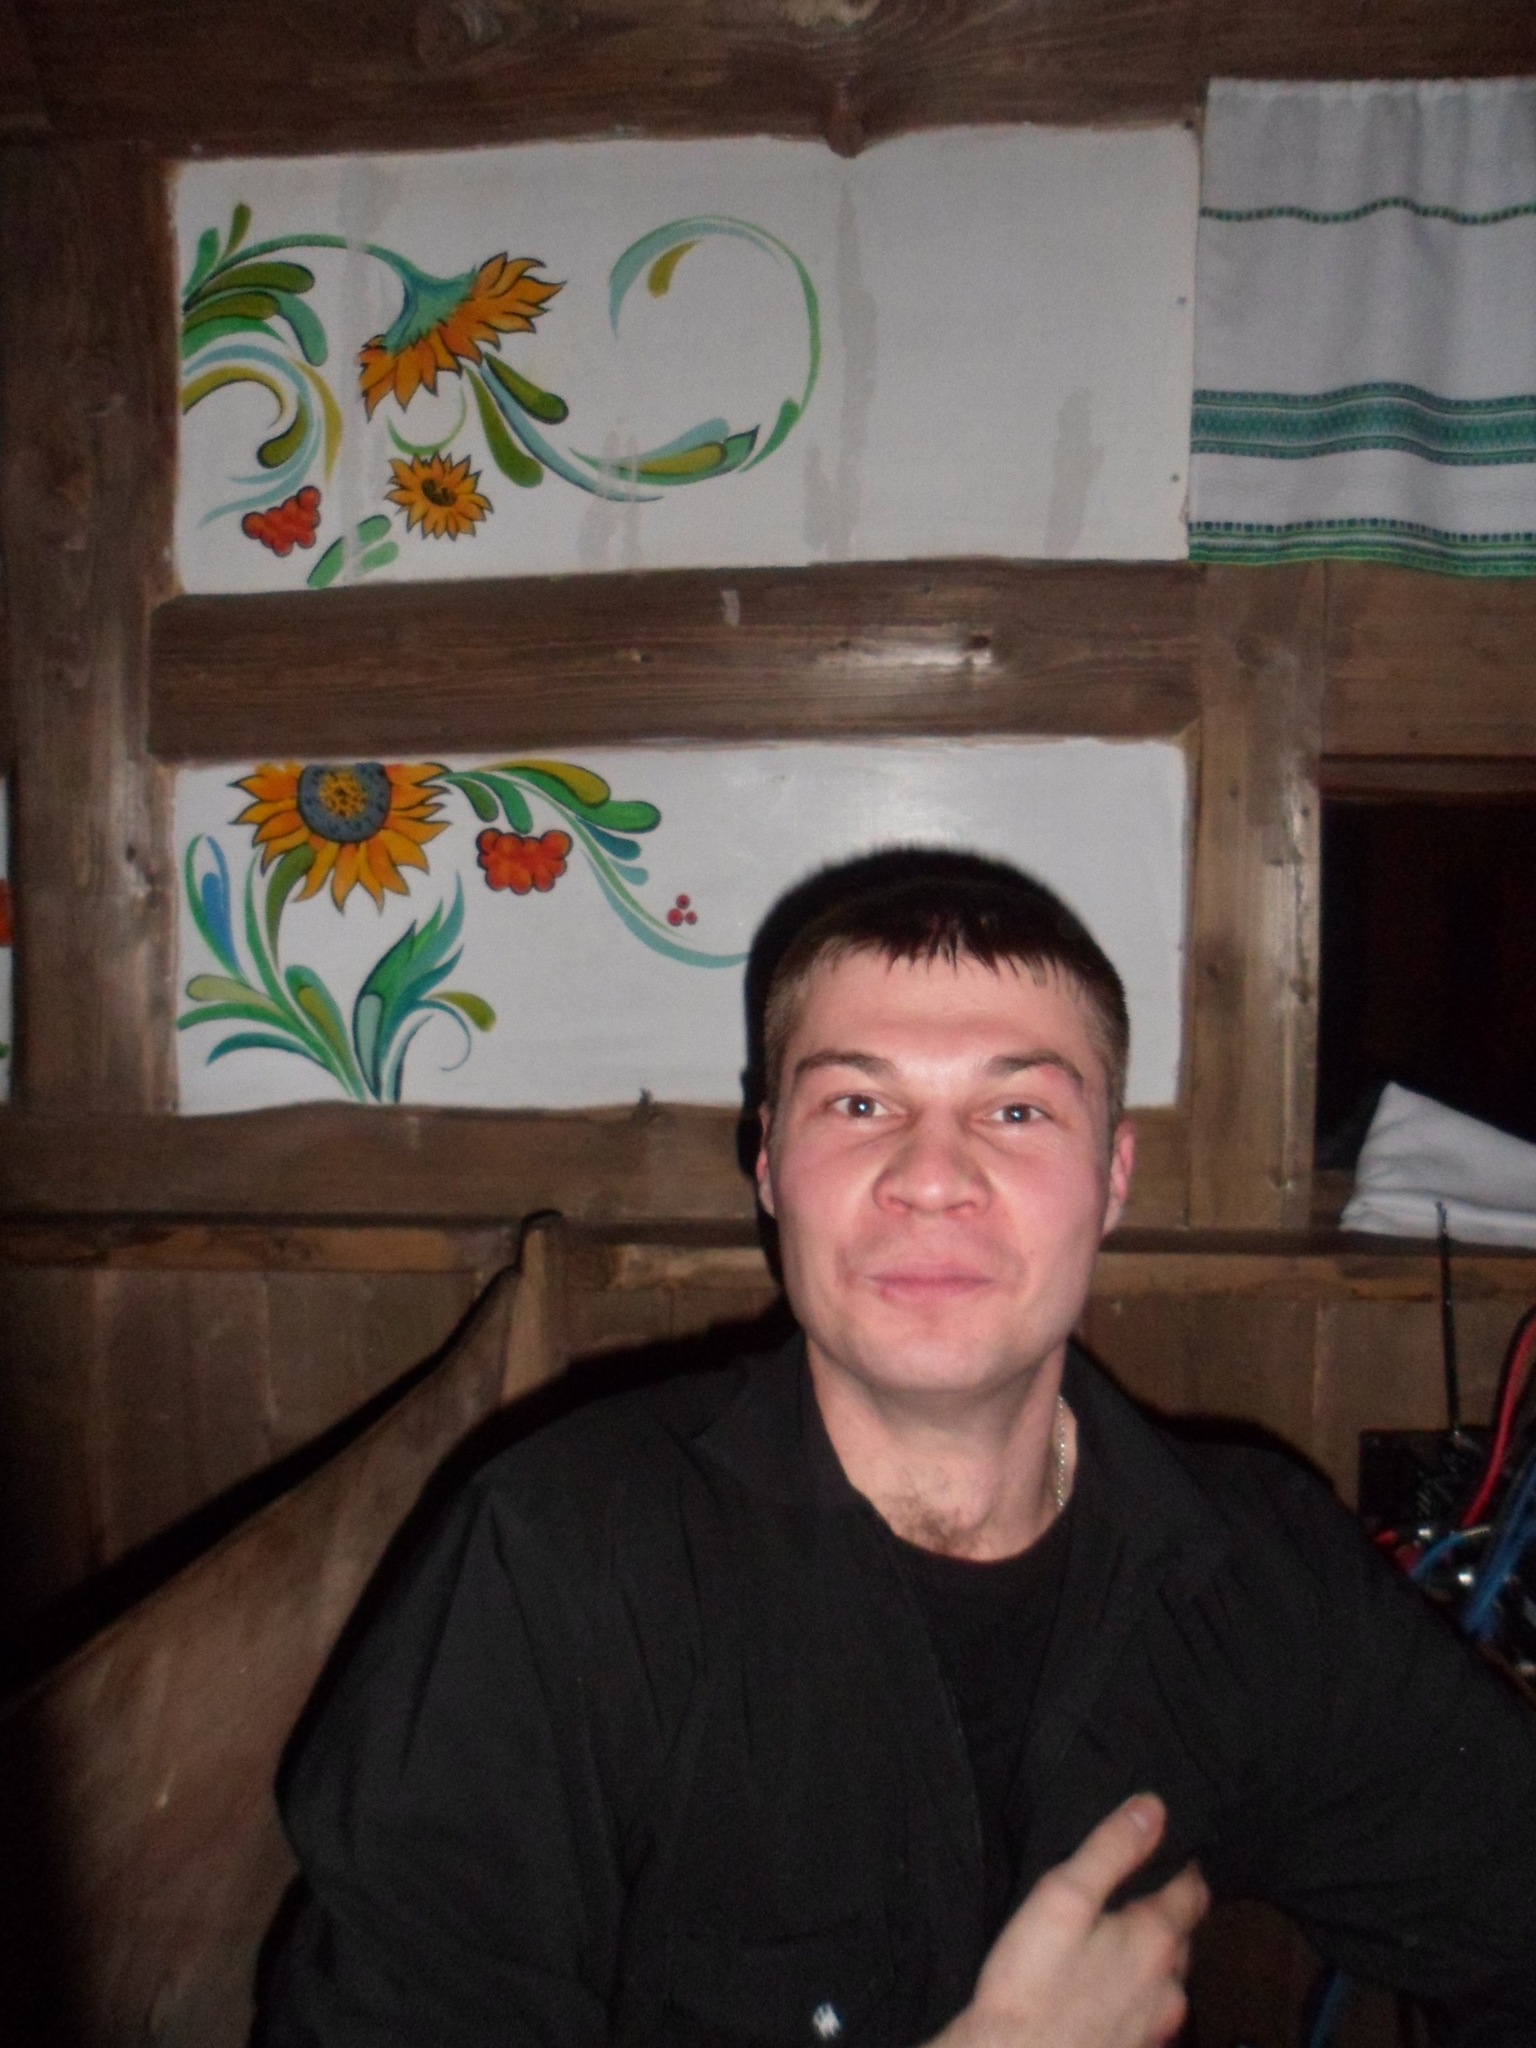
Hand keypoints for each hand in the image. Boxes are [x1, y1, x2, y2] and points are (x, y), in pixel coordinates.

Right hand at [928, 1795, 1208, 2047]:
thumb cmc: (1032, 1986)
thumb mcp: (1064, 1897)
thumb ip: (1110, 1848)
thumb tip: (1152, 1808)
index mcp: (1155, 1941)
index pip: (1193, 1892)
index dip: (1185, 1865)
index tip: (1177, 1847)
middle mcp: (1168, 1988)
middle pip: (1184, 1937)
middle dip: (1171, 1911)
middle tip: (1146, 1889)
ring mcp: (1155, 2028)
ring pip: (1169, 1980)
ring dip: (1157, 1956)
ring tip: (1127, 1937)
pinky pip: (1150, 2014)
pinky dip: (1139, 1994)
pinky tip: (1111, 1990)